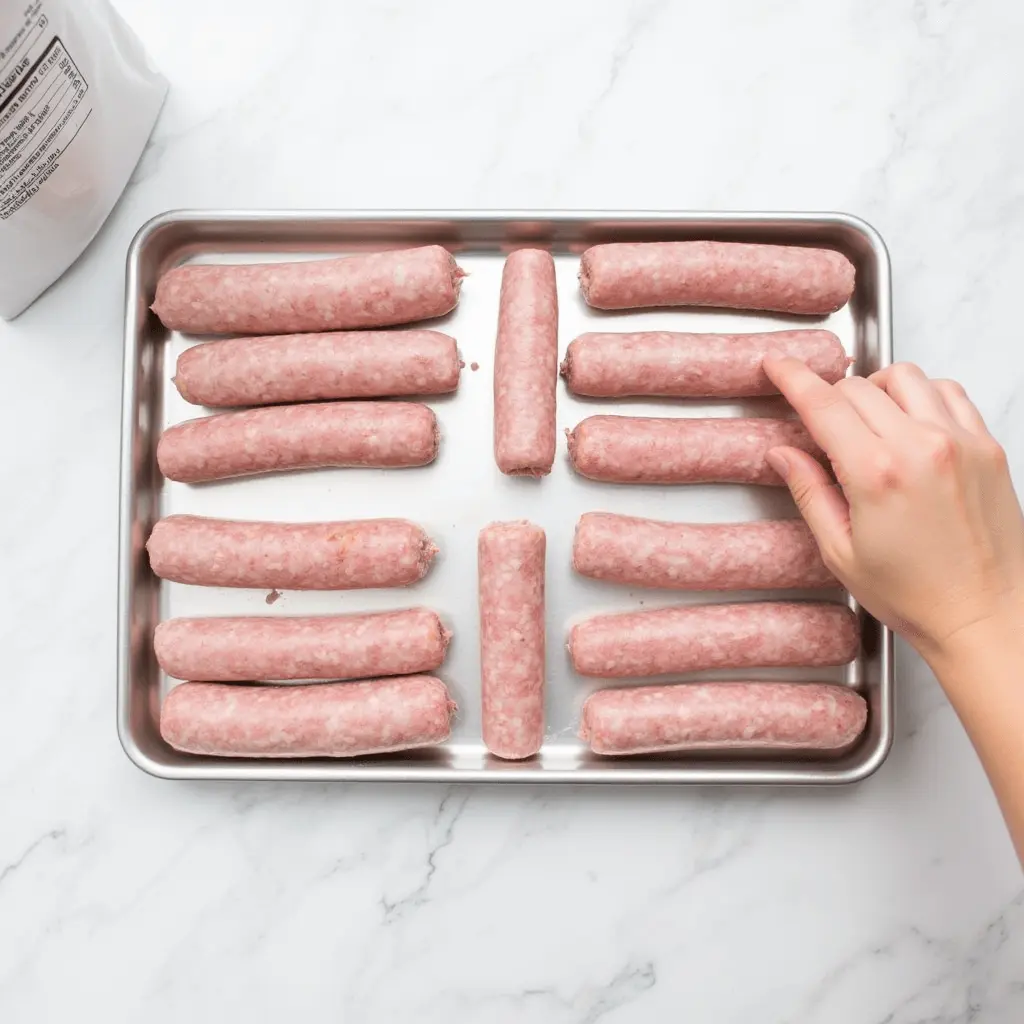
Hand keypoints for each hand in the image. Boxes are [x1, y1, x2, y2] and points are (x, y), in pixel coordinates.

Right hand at [762, 358, 1023, 664]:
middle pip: (859, 386)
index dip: (793, 378)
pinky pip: (949, 392)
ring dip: (876, 388)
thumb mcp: (841, 552)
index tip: (779, 365)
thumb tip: (784, 454)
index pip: (823, 403)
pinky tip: (910, 421)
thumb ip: (809, 492)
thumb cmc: (918, 595)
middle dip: (830, 396)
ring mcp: (960, 442)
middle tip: (820, 423)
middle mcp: (921, 447)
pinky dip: (922, 395)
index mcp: (877, 474)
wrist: (987, 616)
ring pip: (906, 377)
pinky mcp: (987, 447)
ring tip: (867, 419)